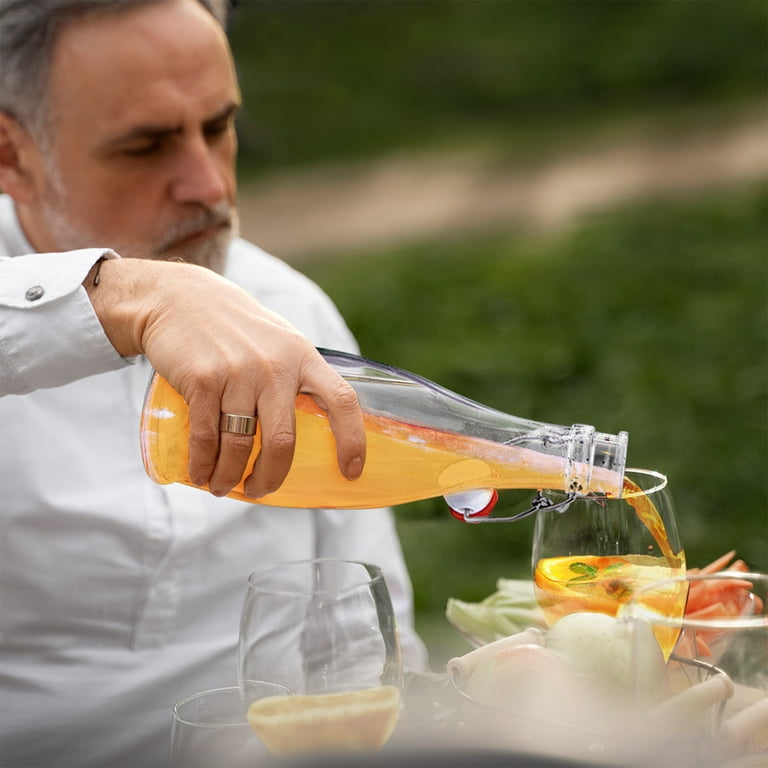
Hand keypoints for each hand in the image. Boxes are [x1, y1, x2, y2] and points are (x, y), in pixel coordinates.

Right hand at [87, 258, 365, 496]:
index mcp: (302, 357)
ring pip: (241, 445)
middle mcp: (275, 366)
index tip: (352, 471)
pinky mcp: (203, 379)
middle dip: (272, 477)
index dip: (352, 439)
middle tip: (261, 491)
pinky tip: (201, 474)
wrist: (179, 297)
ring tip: (222, 487)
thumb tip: (315, 424)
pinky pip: (206, 437)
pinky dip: (203, 464)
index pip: (341, 400)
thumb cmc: (236, 327)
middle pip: (284, 440)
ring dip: (231, 477)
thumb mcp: (279, 341)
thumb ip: (297, 374)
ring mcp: (238, 373)